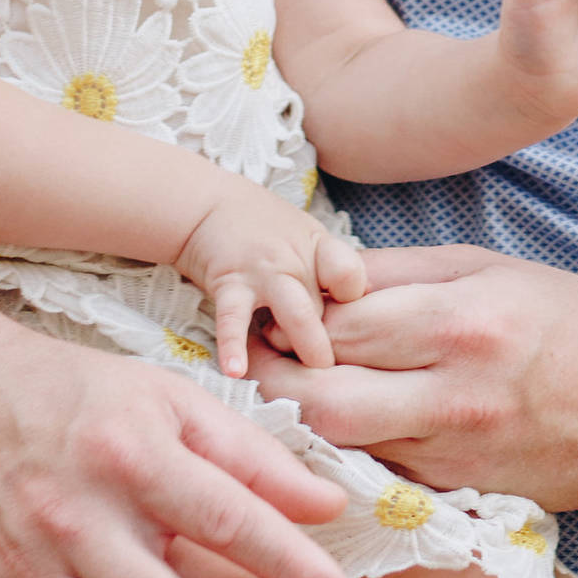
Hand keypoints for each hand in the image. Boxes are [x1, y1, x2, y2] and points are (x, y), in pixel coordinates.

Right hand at [176, 184, 366, 375]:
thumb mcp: (306, 234)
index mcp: (317, 248)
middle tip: (338, 370)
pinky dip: (232, 346)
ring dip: (306, 343)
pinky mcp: (229, 285)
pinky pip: (233, 319)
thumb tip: (368, 296)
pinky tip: (236, 370)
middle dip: (332, 339)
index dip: (352, 297)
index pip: (350, 274)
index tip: (344, 314)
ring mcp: (262, 274)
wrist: (209, 204)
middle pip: (326, 304)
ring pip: (295, 312)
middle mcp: (294, 261)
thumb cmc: (263, 225)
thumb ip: (331, 266)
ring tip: (313, 372)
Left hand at [254, 243, 577, 508]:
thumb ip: (397, 273)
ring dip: (294, 425)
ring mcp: (455, 452)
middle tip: (246, 366)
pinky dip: (343, 453)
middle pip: (322, 399)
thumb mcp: (486, 268)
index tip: (257, 315)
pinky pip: (376, 472)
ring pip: (340, 447)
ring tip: (269, 398)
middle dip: (270, 386)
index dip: (287, 321)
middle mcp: (453, 393)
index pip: (340, 325)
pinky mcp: (457, 492)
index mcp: (460, 321)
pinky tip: (321, 434)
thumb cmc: (567, 321)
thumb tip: (320, 277)